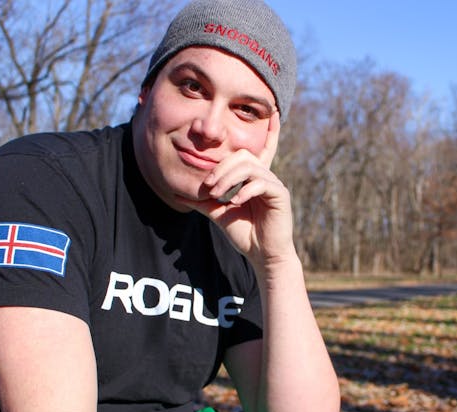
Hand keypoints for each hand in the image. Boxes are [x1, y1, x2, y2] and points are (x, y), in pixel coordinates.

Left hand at [178, 113, 295, 267]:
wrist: (262, 254)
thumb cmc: (243, 233)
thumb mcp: (217, 213)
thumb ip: (201, 200)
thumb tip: (176, 193)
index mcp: (253, 177)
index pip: (261, 149)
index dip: (270, 130)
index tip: (274, 112)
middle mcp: (265, 176)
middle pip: (243, 155)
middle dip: (222, 167)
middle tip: (208, 186)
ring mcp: (274, 184)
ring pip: (250, 166)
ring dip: (229, 178)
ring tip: (217, 194)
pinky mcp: (280, 195)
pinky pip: (261, 183)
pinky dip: (244, 191)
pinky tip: (235, 203)